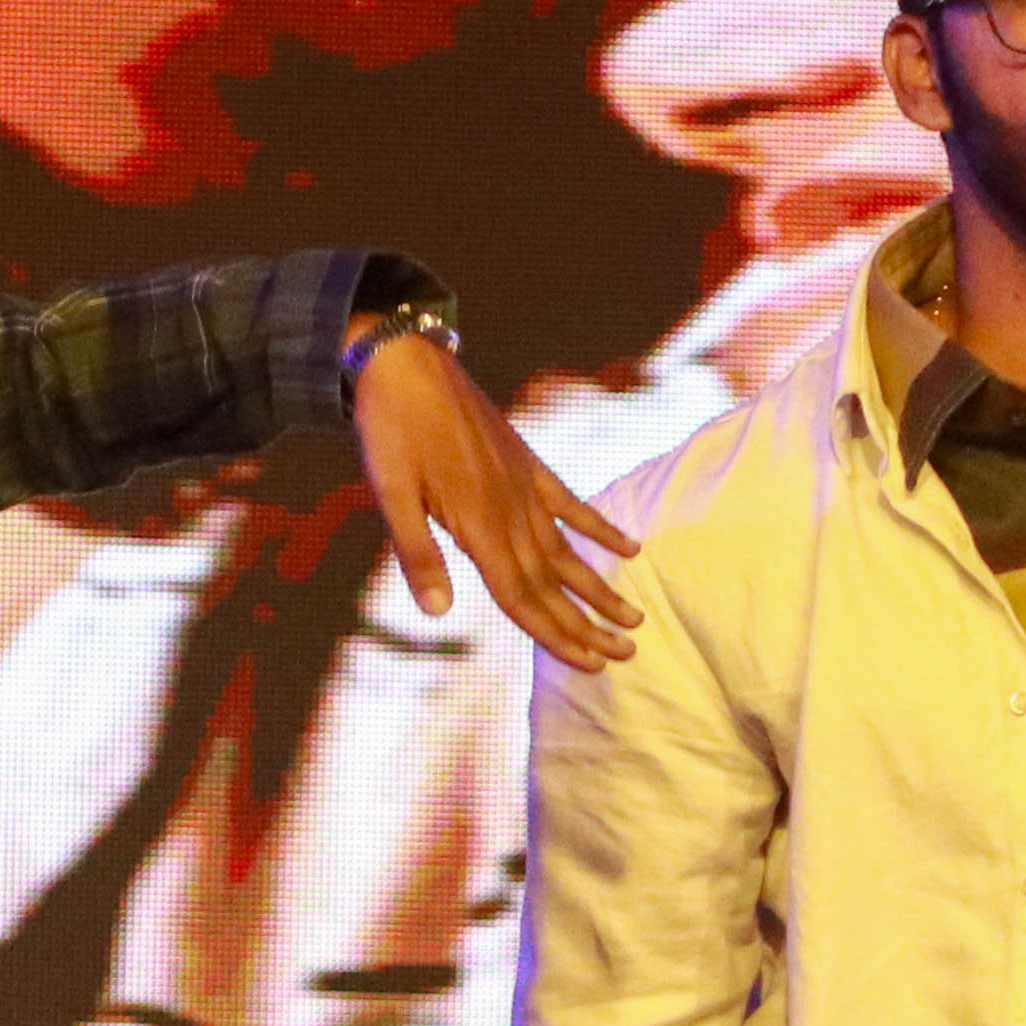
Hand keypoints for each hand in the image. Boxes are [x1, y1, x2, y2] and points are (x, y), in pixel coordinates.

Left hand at [350, 334, 640, 671]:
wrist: (406, 362)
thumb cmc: (391, 431)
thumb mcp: (391, 494)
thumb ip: (419, 555)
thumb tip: (438, 614)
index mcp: (478, 525)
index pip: (522, 596)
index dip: (556, 634)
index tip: (591, 663)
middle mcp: (510, 511)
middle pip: (553, 583)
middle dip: (588, 623)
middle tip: (626, 655)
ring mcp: (525, 485)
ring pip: (568, 550)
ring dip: (600, 586)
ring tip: (634, 617)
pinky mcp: (528, 462)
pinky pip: (571, 503)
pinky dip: (600, 528)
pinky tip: (629, 547)